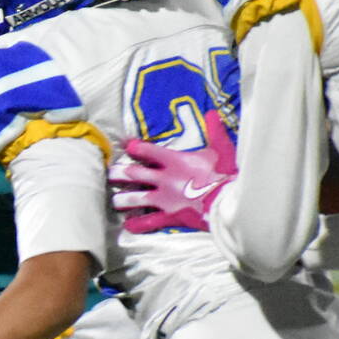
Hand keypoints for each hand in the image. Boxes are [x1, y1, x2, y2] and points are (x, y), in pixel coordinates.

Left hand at [109, 108, 236, 233]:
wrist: (227, 202)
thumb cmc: (225, 174)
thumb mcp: (221, 149)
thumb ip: (214, 131)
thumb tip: (212, 113)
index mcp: (174, 161)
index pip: (149, 151)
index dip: (135, 148)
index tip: (127, 146)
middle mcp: (164, 179)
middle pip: (135, 174)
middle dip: (120, 173)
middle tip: (111, 173)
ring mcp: (164, 198)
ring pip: (136, 198)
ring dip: (123, 199)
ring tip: (115, 200)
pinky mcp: (169, 216)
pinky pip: (149, 221)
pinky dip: (138, 224)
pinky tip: (128, 226)